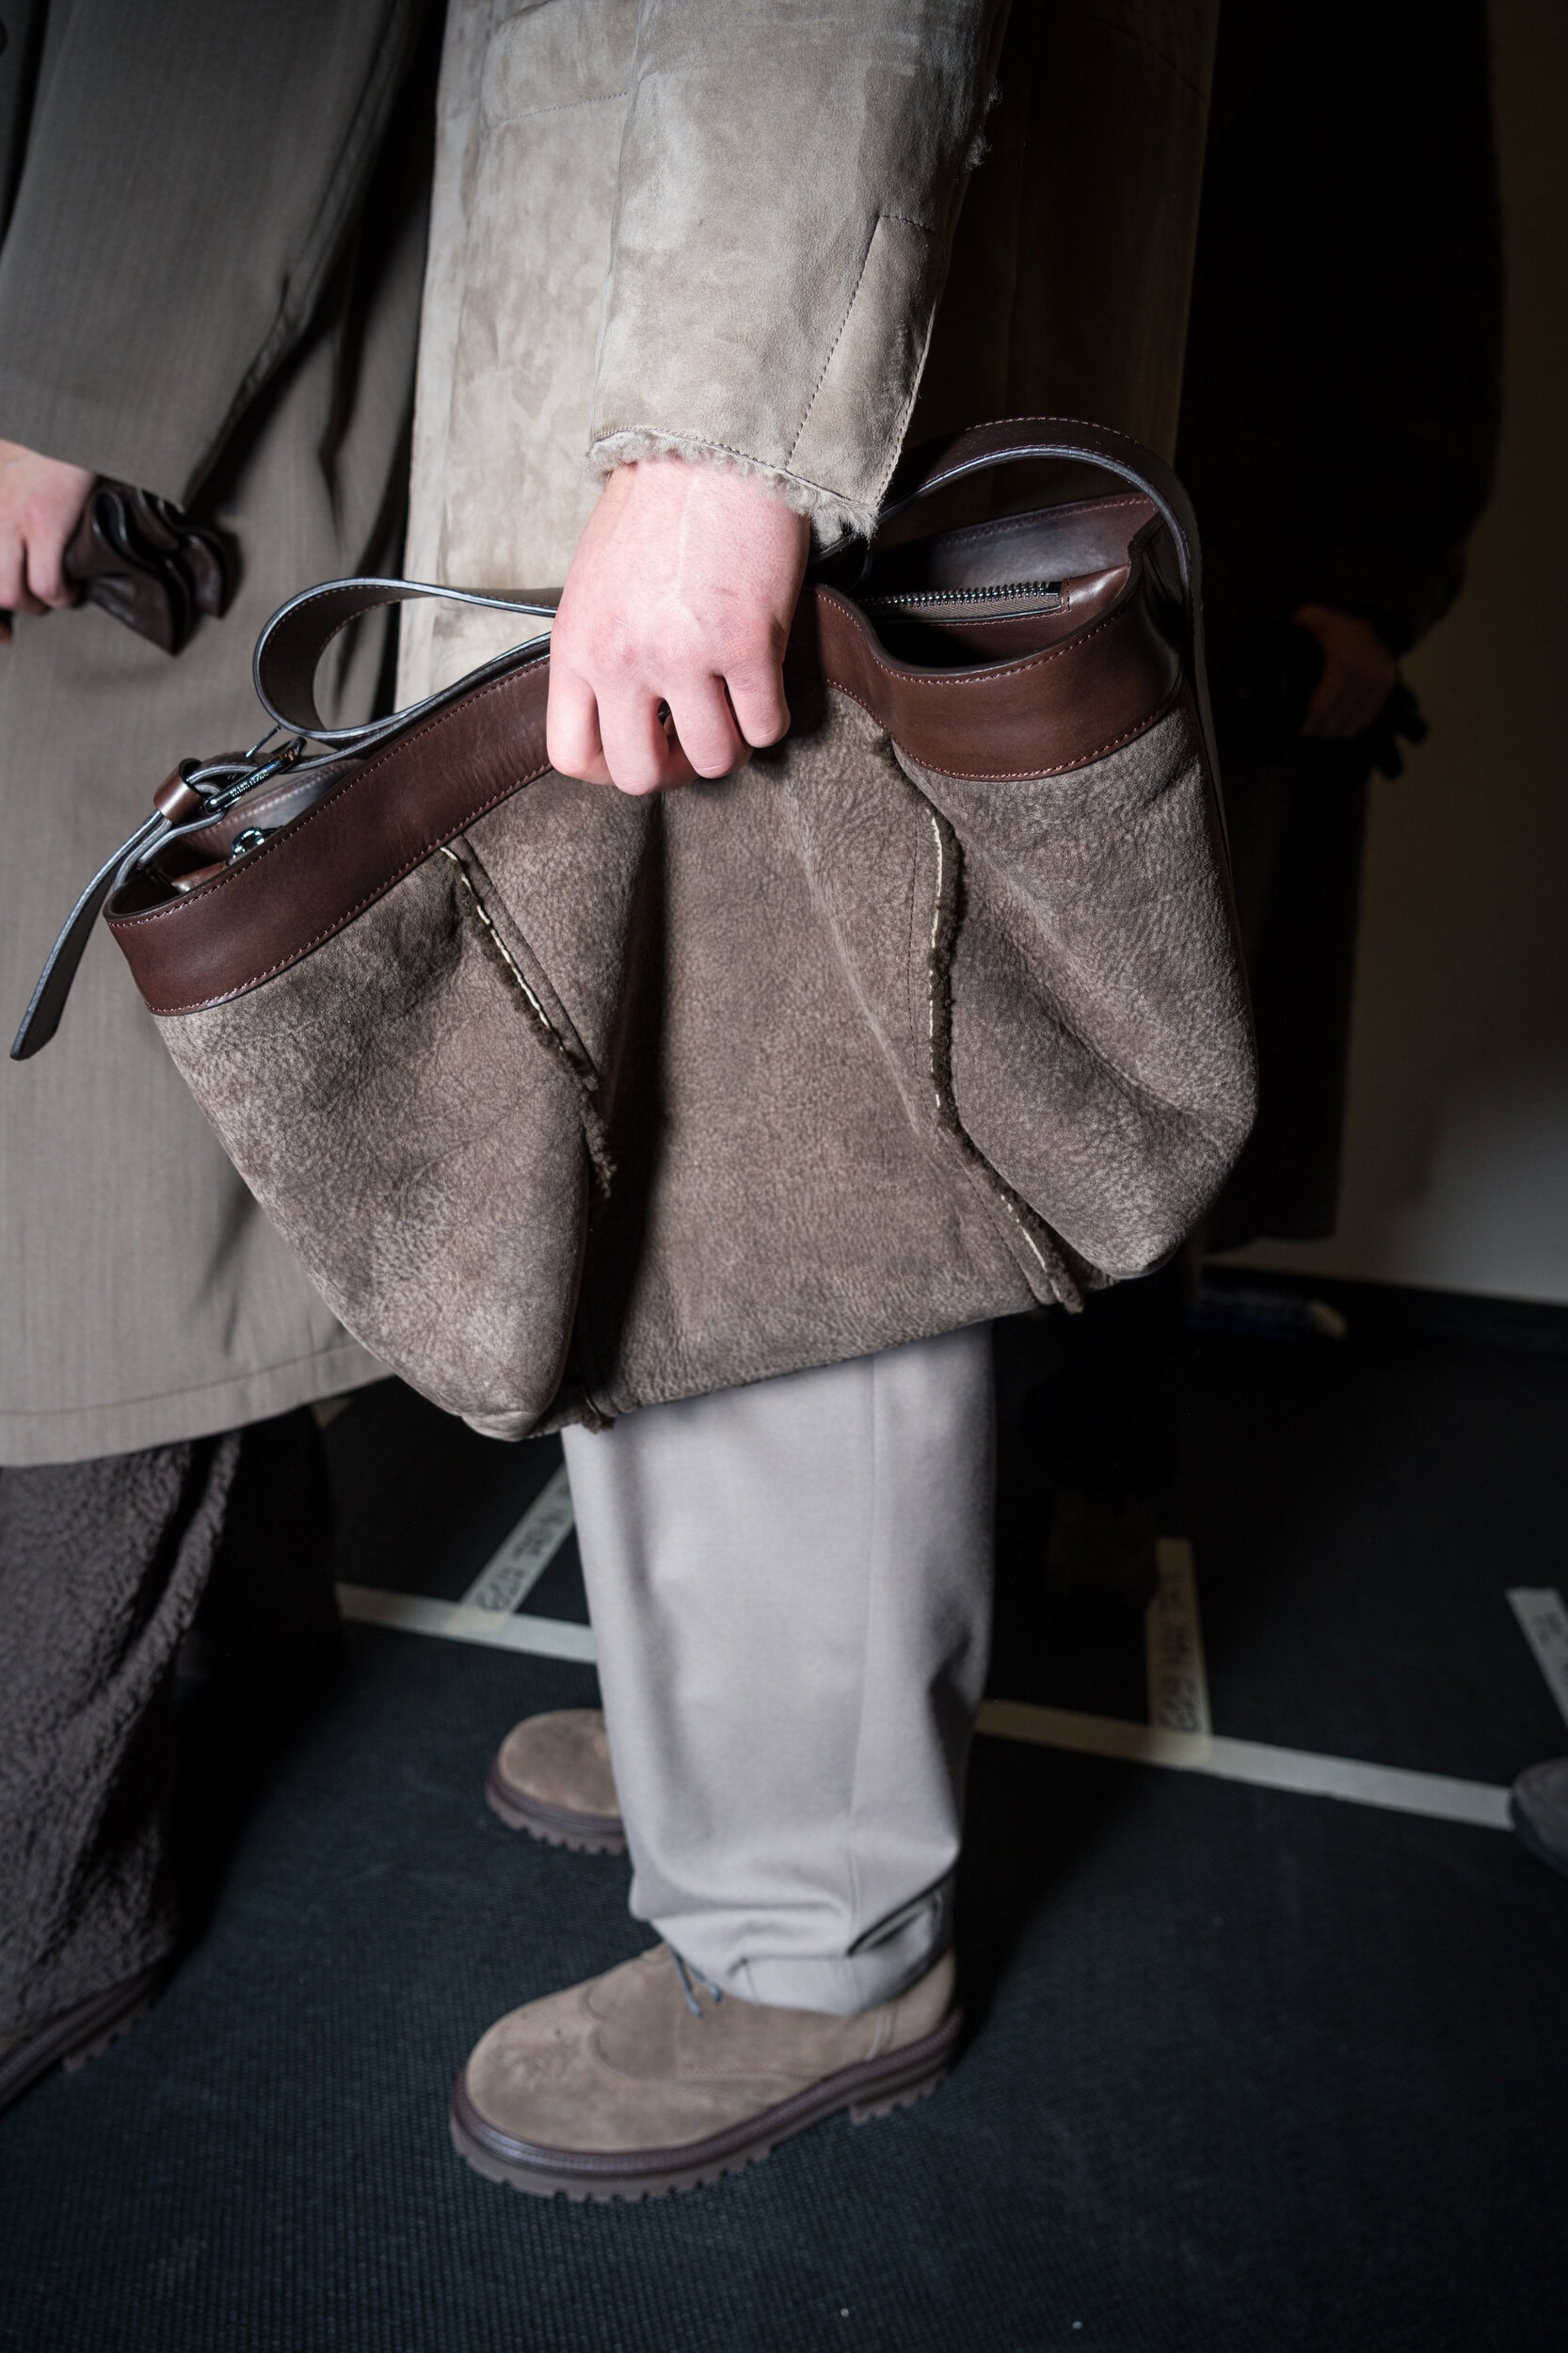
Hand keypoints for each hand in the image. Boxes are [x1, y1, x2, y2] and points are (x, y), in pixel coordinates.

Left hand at [0, 439, 94, 643]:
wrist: (69, 416)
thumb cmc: (41, 445)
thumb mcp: (6, 477)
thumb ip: (4, 514)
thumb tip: (12, 560)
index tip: (1, 631)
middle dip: (7, 609)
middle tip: (30, 604)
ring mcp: (11, 518)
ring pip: (10, 593)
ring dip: (35, 603)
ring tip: (52, 593)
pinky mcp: (45, 521)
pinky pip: (47, 584)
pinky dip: (61, 595)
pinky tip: (70, 586)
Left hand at [546, 456, 809, 794]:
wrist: (709, 453)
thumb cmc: (655, 511)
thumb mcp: (594, 588)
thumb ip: (599, 652)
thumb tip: (623, 711)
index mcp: (578, 646)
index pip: (571, 755)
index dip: (609, 768)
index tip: (639, 747)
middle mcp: (623, 660)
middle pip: (641, 775)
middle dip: (673, 768)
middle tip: (692, 738)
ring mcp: (685, 657)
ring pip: (713, 761)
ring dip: (730, 745)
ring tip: (734, 709)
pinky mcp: (746, 646)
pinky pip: (765, 728)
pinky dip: (771, 719)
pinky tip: (766, 685)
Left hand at [1295, 604, 1397, 739]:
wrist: (1370, 619)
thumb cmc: (1334, 625)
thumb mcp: (1311, 620)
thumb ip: (1292, 635)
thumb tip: (1267, 652)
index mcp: (1344, 662)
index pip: (1321, 707)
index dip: (1307, 722)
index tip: (1297, 727)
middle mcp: (1365, 674)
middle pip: (1336, 720)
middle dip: (1318, 729)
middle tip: (1307, 729)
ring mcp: (1379, 682)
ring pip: (1352, 724)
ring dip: (1334, 730)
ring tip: (1321, 727)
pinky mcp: (1387, 688)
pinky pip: (1367, 719)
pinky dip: (1351, 724)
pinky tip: (1339, 721)